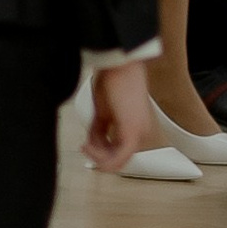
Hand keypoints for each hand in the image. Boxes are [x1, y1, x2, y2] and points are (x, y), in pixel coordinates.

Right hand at [82, 60, 154, 174]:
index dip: (100, 153)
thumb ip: (99, 133)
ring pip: (117, 161)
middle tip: (85, 145)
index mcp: (136, 128)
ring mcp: (140, 134)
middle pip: (118, 159)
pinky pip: (118, 159)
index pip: (120, 153)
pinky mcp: (133, 133)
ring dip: (97, 155)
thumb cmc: (113, 80)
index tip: (87, 145)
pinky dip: (101, 157)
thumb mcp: (102, 113)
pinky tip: (89, 146)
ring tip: (86, 142)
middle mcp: (142, 133)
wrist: (119, 65)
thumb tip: (92, 145)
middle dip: (98, 155)